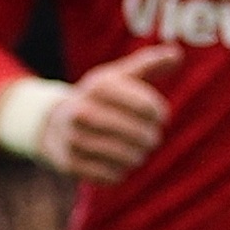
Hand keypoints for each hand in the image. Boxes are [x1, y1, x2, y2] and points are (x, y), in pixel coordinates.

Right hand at [34, 47, 180, 181]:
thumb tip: (176, 54)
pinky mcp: (70, 163)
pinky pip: (113, 175)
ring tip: (137, 151)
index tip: (158, 116)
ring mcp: (74, 139)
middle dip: (151, 137)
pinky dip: (121, 171)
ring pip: (129, 157)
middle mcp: (82, 111)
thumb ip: (150, 64)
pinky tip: (117, 162)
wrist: (53, 124)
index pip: (148, 107)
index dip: (160, 114)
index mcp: (98, 86)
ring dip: (138, 156)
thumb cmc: (99, 98)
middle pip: (141, 135)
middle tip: (150, 137)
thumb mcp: (118, 76)